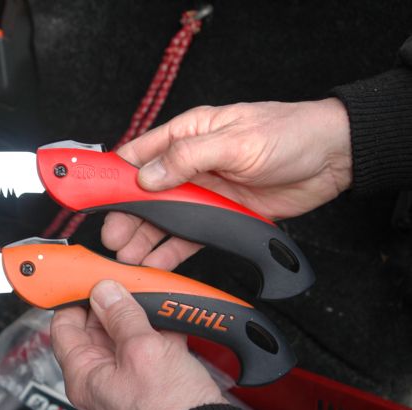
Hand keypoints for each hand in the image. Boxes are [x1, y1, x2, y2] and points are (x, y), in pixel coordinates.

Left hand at [50, 280, 225, 409]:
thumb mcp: (143, 351)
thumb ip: (122, 315)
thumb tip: (105, 292)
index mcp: (84, 376)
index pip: (64, 327)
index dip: (74, 299)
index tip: (88, 278)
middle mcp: (101, 380)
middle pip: (97, 327)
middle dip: (113, 302)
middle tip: (127, 281)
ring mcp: (128, 380)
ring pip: (127, 334)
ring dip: (140, 313)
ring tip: (152, 295)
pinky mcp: (154, 382)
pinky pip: (150, 347)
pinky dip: (160, 329)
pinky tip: (173, 315)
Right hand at [103, 98, 352, 268]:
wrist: (332, 158)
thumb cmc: (289, 134)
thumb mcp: (236, 140)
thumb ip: (187, 158)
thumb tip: (148, 176)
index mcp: (187, 133)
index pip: (138, 154)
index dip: (112, 174)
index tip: (89, 192)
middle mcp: (190, 164)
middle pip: (145, 193)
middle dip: (125, 215)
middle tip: (111, 236)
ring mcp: (203, 191)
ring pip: (164, 218)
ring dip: (144, 237)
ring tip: (127, 256)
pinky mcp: (219, 215)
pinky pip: (188, 235)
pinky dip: (171, 250)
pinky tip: (155, 263)